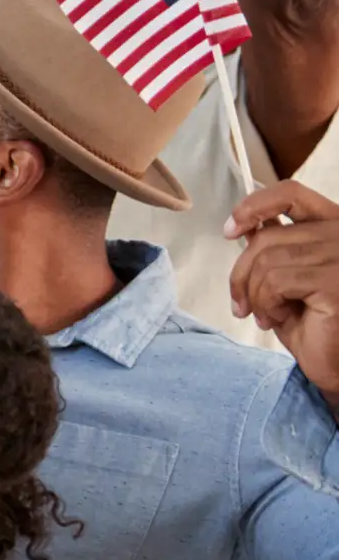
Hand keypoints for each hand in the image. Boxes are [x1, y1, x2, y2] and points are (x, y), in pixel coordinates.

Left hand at [228, 182, 338, 404]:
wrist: (336, 364)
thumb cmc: (314, 323)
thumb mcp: (287, 278)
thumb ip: (273, 248)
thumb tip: (242, 226)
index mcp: (334, 226)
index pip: (291, 195)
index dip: (254, 205)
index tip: (230, 230)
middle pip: (267, 237)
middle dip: (241, 273)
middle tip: (241, 305)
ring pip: (267, 260)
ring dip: (254, 293)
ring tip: (264, 315)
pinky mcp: (335, 281)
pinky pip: (276, 281)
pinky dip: (265, 303)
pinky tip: (277, 319)